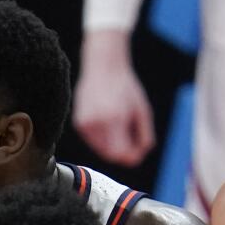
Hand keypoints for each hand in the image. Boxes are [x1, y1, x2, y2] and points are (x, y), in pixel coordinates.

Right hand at [73, 29, 154, 166]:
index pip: (120, 153)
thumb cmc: (125, 87)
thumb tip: (139, 156)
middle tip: (133, 143)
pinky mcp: (79, 123)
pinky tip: (108, 122)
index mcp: (114, 119)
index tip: (138, 154)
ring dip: (112, 146)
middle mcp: (96, 123)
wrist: (103, 66)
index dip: (131, 158)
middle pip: (110, 155)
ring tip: (120, 127)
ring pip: (101, 149)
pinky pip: (93, 140)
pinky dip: (103, 138)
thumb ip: (145, 136)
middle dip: (123, 153)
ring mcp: (85, 123)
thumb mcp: (143, 111)